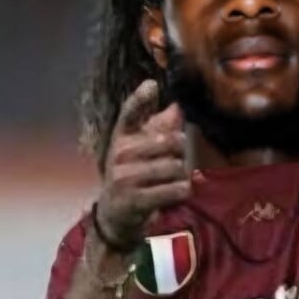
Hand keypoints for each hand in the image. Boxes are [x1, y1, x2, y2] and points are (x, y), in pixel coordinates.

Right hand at [95, 80, 188, 250]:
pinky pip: (174, 190)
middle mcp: (119, 153)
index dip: (140, 98)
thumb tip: (176, 107)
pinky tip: (180, 191)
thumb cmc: (132, 174)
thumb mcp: (139, 149)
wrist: (115, 213)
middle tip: (179, 158)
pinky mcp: (135, 200)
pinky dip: (183, 190)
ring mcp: (125, 177)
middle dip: (182, 151)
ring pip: (175, 167)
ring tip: (177, 178)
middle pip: (169, 142)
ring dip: (183, 174)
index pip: (129, 113)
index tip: (152, 85)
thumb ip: (158, 127)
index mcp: (121, 136)